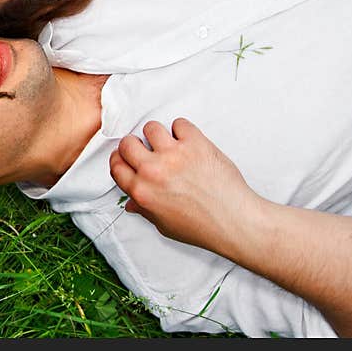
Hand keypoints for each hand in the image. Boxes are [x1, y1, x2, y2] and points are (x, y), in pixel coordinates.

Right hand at [109, 118, 261, 257]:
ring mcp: (173, 155)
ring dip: (158, 135)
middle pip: (128, 143)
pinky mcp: (195, 143)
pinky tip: (188, 143)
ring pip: (151, 128)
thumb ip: (144, 209)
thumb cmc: (203, 226)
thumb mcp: (164, 224)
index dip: (121, 160)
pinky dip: (183, 131)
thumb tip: (133, 203)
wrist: (234, 221)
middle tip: (147, 150)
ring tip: (169, 144)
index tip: (127, 158)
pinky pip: (179, 124)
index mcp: (142, 191)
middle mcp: (153, 171)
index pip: (116, 165)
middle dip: (135, 146)